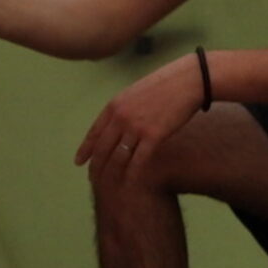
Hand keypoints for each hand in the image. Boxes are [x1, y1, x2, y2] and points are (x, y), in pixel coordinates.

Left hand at [76, 54, 208, 180]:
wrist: (188, 80)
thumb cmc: (167, 84)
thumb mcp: (137, 92)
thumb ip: (126, 108)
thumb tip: (120, 121)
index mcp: (115, 105)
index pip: (94, 132)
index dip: (85, 149)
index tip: (78, 162)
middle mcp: (121, 117)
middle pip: (102, 148)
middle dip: (95, 166)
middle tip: (92, 180)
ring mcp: (136, 127)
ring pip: (117, 157)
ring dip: (111, 174)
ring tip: (108, 186)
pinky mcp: (153, 136)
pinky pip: (138, 160)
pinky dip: (132, 174)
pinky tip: (128, 184)